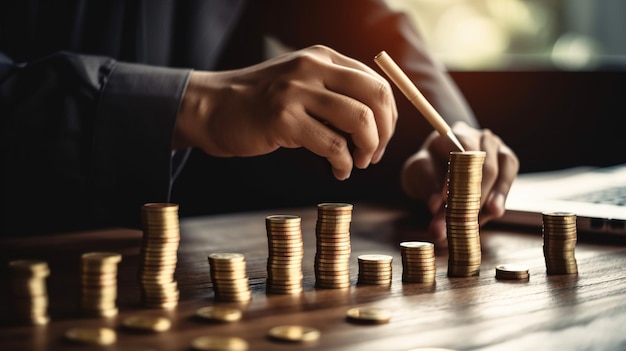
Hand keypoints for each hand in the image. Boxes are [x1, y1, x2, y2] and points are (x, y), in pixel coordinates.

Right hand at [173, 45, 397, 180]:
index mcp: (323, 57)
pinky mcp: (283, 118)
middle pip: (376, 97)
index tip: (381, 140)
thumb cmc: (260, 103)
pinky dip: (343, 164)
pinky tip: (338, 171)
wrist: (212, 107)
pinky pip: (332, 144)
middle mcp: (313, 67)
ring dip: (367, 149)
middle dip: (385, 133)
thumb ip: (334, 93)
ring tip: (357, 164)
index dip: (389, 118)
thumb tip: (378, 123)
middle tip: (374, 155)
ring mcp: (297, 91)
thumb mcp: (300, 83)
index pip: (377, 83)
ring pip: (359, 120)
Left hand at [401, 121, 518, 242]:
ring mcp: (495, 146)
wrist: (438, 167)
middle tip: (462, 218)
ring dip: (488, 198)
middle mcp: (477, 136)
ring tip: (477, 219)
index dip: (456, 177)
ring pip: (499, 171)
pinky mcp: (506, 161)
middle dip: (473, 195)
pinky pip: (508, 178)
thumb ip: (426, 188)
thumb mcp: (418, 176)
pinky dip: (500, 196)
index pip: (460, 154)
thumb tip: (435, 205)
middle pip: (484, 164)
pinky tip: (493, 211)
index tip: (446, 199)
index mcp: (451, 135)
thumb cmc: (427, 169)